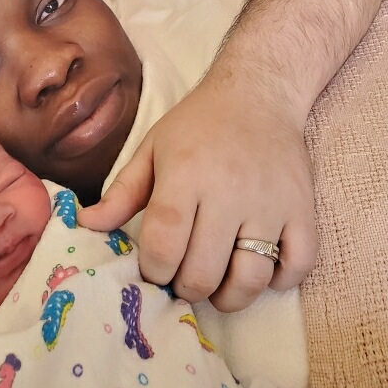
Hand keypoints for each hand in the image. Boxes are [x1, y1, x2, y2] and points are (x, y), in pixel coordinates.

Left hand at [79, 71, 317, 311]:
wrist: (259, 91)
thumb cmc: (198, 123)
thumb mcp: (153, 148)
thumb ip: (121, 191)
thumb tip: (85, 226)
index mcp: (186, 173)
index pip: (165, 243)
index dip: (154, 269)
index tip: (154, 266)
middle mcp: (230, 190)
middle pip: (203, 271)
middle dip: (186, 286)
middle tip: (183, 274)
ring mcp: (271, 202)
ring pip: (250, 280)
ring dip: (228, 295)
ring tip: (217, 282)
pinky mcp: (302, 209)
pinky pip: (297, 266)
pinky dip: (279, 280)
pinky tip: (259, 267)